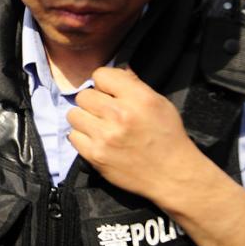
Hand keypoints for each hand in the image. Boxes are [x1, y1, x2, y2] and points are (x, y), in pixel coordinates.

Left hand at [66, 67, 206, 202]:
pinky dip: (82, 137)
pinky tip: (96, 140)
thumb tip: (117, 70)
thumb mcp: (160, 103)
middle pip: (83, 95)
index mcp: (138, 98)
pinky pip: (72, 136)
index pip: (101, 75)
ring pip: (74, 115)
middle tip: (104, 112)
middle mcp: (119, 115)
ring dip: (84, 119)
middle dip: (93, 101)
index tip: (110, 93)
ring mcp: (104, 137)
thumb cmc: (167, 136)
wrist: (172, 175)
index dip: (104, 83)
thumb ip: (135, 85)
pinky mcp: (95, 156)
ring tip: (98, 126)